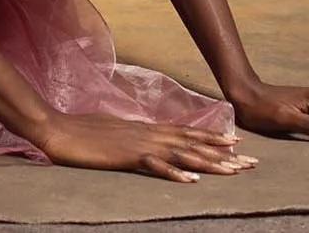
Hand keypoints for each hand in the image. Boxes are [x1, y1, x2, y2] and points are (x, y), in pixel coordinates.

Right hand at [30, 111, 257, 182]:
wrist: (56, 127)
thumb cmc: (80, 130)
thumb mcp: (113, 130)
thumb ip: (132, 134)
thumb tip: (144, 139)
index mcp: (145, 128)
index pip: (185, 131)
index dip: (211, 136)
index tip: (236, 141)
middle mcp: (148, 133)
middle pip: (192, 143)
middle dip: (223, 153)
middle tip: (252, 162)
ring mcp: (138, 144)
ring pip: (182, 154)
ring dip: (210, 163)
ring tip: (234, 171)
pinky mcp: (126, 157)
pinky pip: (155, 166)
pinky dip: (175, 173)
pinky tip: (192, 181)